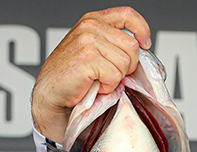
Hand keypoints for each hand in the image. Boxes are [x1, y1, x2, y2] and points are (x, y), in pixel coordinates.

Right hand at [31, 6, 150, 141]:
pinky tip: (94, 85)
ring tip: (98, 79)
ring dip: (116, 78)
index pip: (127, 14)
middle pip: (132, 46)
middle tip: (110, 74)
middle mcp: (90, 26)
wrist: (51, 92)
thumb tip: (142, 50)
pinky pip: (115, 76)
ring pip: (125, 62)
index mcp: (94, 20)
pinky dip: (108, 86)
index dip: (142, 29)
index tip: (145, 43)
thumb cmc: (74, 74)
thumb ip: (113, 42)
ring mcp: (88, 40)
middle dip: (128, 66)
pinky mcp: (87, 58)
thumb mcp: (94, 48)